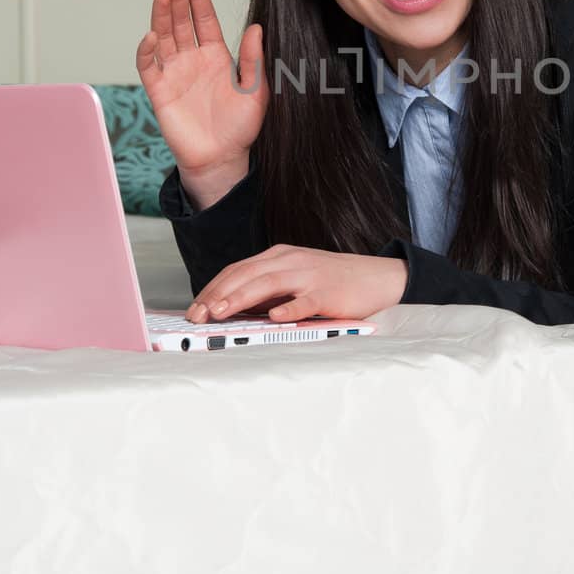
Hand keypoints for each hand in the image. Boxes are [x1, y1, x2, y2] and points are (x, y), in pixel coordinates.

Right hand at [136, 0, 267, 180]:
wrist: (221, 159)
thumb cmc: (239, 127)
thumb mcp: (255, 92)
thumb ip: (253, 60)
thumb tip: (256, 28)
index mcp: (216, 56)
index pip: (204, 20)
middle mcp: (193, 60)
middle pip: (181, 23)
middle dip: (177, 0)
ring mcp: (174, 73)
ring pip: (163, 37)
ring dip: (160, 16)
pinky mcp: (159, 91)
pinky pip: (149, 66)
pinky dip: (147, 50)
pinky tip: (152, 35)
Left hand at [187, 245, 408, 323]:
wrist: (378, 278)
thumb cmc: (333, 283)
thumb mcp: (294, 280)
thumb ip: (267, 290)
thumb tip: (233, 309)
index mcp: (279, 257)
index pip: (237, 270)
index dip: (212, 288)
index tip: (194, 308)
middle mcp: (290, 261)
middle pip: (246, 274)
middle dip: (218, 294)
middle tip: (198, 315)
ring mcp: (309, 275)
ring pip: (268, 283)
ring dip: (241, 298)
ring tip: (221, 313)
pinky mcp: (328, 292)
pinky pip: (305, 301)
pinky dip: (289, 308)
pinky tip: (275, 317)